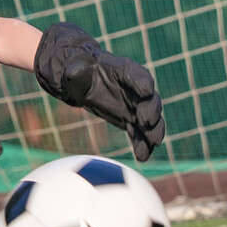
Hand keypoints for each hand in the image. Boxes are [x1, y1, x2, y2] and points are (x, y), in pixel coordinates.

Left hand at [34, 22, 164, 160]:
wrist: (83, 83)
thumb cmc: (80, 72)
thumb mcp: (75, 70)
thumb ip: (77, 72)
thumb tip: (73, 73)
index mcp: (123, 70)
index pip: (136, 74)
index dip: (142, 82)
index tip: (146, 91)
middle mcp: (134, 89)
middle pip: (149, 99)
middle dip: (151, 109)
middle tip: (147, 121)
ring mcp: (135, 106)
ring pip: (150, 119)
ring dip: (154, 131)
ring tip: (154, 143)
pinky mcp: (130, 120)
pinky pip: (139, 134)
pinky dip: (142, 145)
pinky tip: (142, 157)